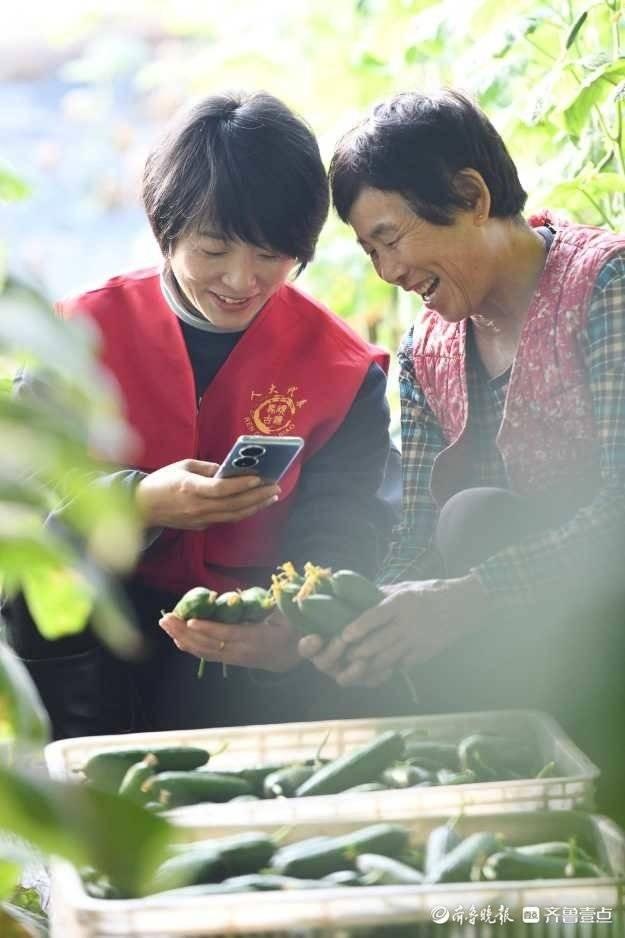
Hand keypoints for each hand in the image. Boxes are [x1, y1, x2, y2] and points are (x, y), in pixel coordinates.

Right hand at [135, 459, 279, 528]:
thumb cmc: (163, 481)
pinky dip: (243, 511)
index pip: (221, 489)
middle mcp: (197, 506)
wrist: (144, 507)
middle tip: (276, 487)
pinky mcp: (201, 526)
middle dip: (258, 496)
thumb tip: (230, 470)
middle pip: (234, 504)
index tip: (259, 478)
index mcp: (189, 487)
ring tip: (272, 496)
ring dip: (256, 506)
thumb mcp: (183, 466)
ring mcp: (199, 519)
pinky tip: (255, 504)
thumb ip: (207, 468)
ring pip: (234, 515)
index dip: (242, 484)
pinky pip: (227, 519)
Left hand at [159, 609, 300, 671]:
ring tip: (166, 625)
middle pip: (210, 645)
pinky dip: (191, 647)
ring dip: (183, 638)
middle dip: (185, 632)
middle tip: (167, 619)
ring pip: (205, 652)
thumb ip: (266, 606)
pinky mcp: (231, 660)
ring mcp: (236, 658)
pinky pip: (208, 655)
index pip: (228, 634)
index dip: (208, 628)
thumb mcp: (285, 615)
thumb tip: (240, 596)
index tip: (189, 620)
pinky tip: (178, 638)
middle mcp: (243, 652)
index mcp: (258, 639)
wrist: (295, 655)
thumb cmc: (291, 629)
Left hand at [298, 575, 488, 686]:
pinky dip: (387, 669)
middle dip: (357, 653)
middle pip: (377, 643)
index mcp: (401, 603)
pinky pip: (401, 665)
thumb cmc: (431, 592)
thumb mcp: (405, 587)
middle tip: (344, 655)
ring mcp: (417, 640)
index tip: (343, 635)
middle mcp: (408, 623)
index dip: (357, 627)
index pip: (374, 616)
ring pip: (387, 658)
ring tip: (356, 666)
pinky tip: (377, 671)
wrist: (465, 605)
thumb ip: (382, 595)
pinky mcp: (425, 653)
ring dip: (368, 665)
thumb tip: (356, 595)